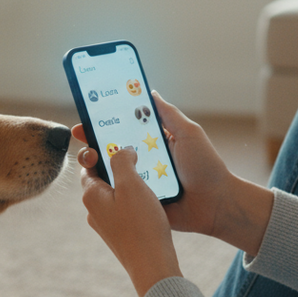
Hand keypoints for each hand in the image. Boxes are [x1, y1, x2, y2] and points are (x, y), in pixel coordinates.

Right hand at [73, 91, 274, 256]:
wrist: (216, 205)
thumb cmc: (206, 167)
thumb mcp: (189, 133)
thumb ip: (169, 114)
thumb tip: (149, 92)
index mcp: (153, 143)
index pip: (123, 129)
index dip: (104, 122)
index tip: (87, 116)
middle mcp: (143, 161)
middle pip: (111, 150)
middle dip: (94, 142)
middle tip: (82, 136)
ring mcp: (140, 182)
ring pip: (111, 172)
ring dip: (97, 165)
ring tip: (88, 158)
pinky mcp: (140, 201)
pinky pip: (120, 195)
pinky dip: (108, 190)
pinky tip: (98, 183)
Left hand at [79, 145, 181, 296]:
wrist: (152, 265)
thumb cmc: (141, 224)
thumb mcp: (131, 184)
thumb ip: (121, 160)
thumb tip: (121, 150)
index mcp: (91, 195)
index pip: (87, 163)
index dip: (100, 150)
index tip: (116, 144)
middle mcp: (94, 210)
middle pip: (101, 177)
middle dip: (117, 166)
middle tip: (136, 157)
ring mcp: (107, 224)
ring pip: (114, 193)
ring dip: (128, 182)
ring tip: (148, 175)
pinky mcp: (121, 234)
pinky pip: (124, 208)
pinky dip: (135, 198)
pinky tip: (152, 198)